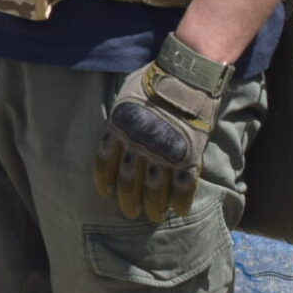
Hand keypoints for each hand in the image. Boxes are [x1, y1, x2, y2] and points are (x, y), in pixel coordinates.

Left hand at [94, 34, 232, 222]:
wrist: (185, 75)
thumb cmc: (154, 79)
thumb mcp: (125, 94)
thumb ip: (121, 115)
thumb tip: (116, 126)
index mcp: (119, 129)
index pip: (104, 163)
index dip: (104, 181)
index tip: (106, 193)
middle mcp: (138, 145)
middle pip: (128, 182)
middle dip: (128, 201)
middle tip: (130, 213)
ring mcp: (163, 153)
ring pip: (154, 190)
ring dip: (153, 207)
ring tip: (153, 217)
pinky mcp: (189, 156)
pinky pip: (184, 186)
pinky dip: (181, 201)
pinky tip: (179, 211)